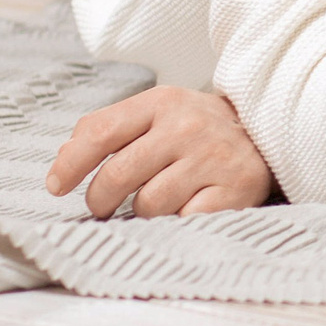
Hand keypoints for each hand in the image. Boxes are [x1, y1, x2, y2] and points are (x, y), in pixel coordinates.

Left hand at [44, 85, 276, 218]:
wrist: (269, 130)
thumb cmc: (198, 129)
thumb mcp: (157, 112)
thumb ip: (109, 128)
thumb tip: (63, 157)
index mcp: (162, 103)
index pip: (99, 133)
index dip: (70, 165)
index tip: (56, 186)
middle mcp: (187, 127)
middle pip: (116, 177)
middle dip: (100, 200)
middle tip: (104, 206)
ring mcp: (213, 159)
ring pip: (148, 205)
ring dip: (144, 212)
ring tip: (158, 200)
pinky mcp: (236, 190)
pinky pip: (184, 221)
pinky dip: (179, 221)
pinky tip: (188, 207)